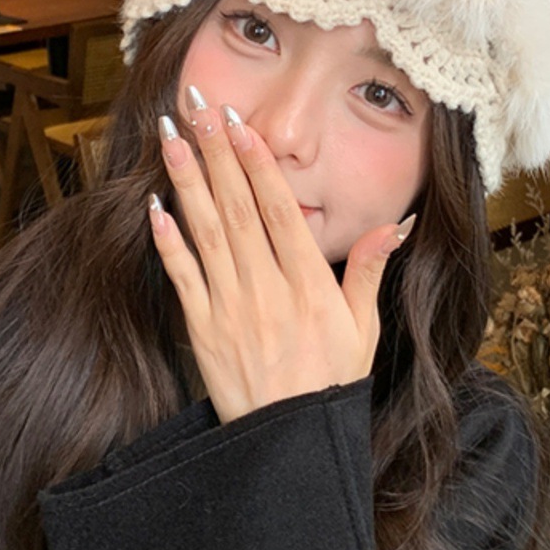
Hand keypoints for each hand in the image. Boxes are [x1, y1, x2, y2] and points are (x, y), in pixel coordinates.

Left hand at [148, 90, 413, 423]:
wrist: (289, 444)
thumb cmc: (330, 384)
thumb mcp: (364, 329)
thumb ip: (368, 271)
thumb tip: (395, 224)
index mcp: (309, 286)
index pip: (279, 211)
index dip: (257, 164)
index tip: (241, 122)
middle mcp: (267, 290)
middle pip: (237, 209)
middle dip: (217, 152)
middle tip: (199, 105)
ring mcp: (230, 309)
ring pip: (205, 232)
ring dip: (186, 180)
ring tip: (170, 136)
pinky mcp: (202, 330)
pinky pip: (182, 278)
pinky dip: (167, 241)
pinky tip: (154, 205)